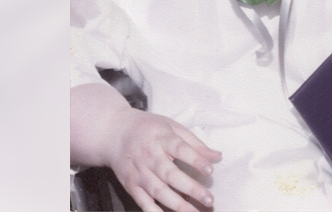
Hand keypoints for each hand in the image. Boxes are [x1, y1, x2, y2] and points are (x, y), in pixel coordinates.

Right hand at [105, 108, 221, 211]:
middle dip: (191, 188)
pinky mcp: (130, 184)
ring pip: (158, 191)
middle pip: (170, 174)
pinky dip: (154, 211)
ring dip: (177, 204)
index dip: (195, 160)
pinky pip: (143, 201)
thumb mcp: (172, 127)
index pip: (180, 149)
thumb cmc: (148, 128)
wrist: (113, 132)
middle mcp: (149, 156)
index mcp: (161, 138)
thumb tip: (217, 156)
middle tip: (209, 199)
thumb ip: (195, 143)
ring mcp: (139, 172)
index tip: (210, 170)